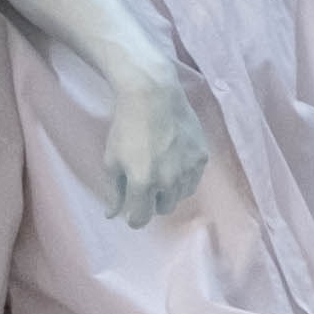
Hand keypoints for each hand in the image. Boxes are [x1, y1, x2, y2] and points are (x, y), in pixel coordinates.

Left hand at [97, 62, 210, 227]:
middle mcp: (168, 181)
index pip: (140, 219)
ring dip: (169, 192)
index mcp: (142, 183)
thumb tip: (113, 214)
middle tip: (146, 186)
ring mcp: (188, 169)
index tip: (131, 208)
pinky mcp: (201, 157)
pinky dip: (184, 178)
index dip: (133, 217)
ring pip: (181, 196)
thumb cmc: (126, 126)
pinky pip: (194, 180)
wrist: (153, 94)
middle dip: (152, 203)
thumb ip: (115, 191)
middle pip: (163, 210)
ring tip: (161, 173)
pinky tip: (174, 163)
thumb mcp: (112, 160)